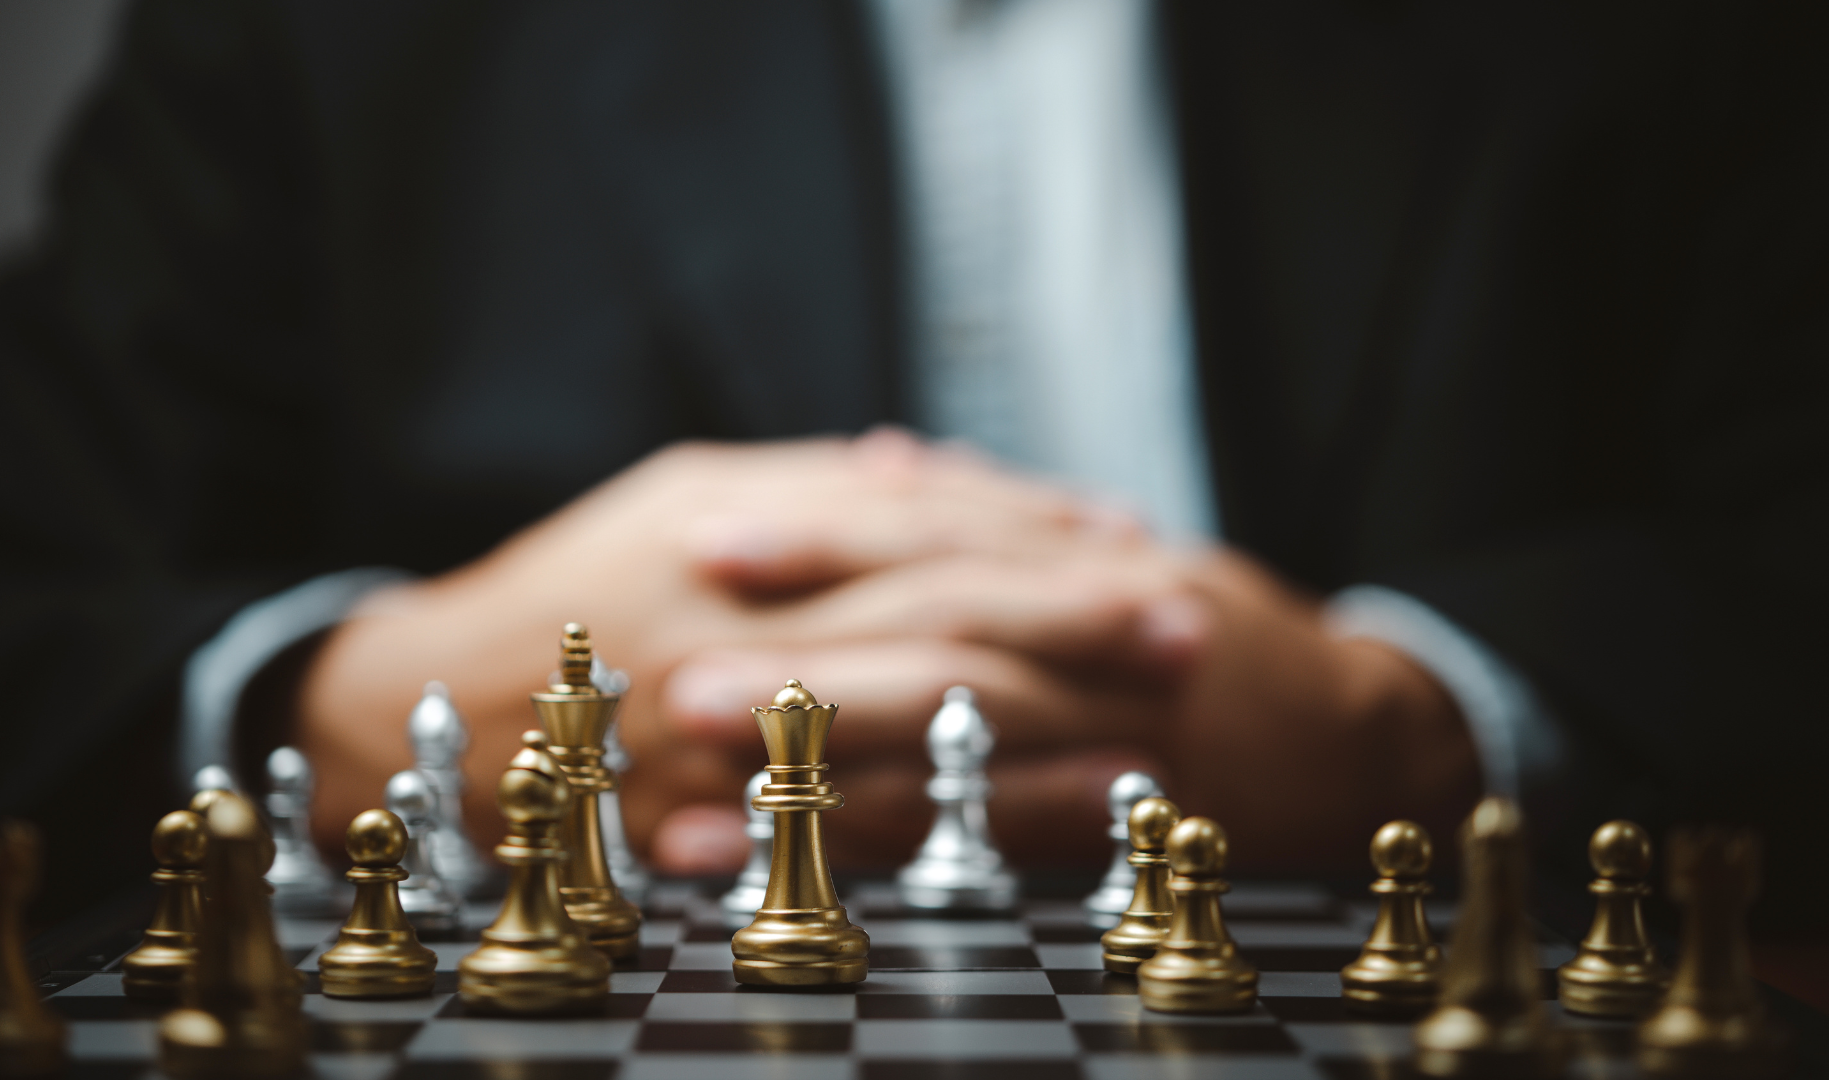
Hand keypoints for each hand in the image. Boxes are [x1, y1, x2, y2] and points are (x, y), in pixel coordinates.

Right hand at [292, 430, 1136, 853]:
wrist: (424, 710)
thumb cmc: (563, 590)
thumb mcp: (674, 497)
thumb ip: (803, 485)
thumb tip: (917, 467)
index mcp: (731, 530)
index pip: (911, 522)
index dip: (1028, 530)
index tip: (1129, 542)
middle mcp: (738, 627)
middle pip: (929, 616)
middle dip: (1067, 621)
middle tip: (1186, 625)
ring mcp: (728, 735)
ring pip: (909, 732)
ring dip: (1042, 736)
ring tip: (1153, 739)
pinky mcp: (715, 826)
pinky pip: (857, 832)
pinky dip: (961, 827)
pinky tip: (1046, 827)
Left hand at [658, 544, 1480, 871]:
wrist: (1373, 730)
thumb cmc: (1226, 641)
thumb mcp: (1121, 554)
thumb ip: (1003, 515)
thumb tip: (891, 461)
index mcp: (1082, 551)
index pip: (937, 527)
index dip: (822, 530)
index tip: (704, 535)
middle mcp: (1100, 621)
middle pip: (936, 617)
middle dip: (803, 636)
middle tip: (673, 662)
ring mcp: (1124, 719)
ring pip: (965, 721)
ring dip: (829, 741)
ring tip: (710, 764)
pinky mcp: (1138, 816)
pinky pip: (1006, 832)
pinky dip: (906, 844)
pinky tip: (810, 863)